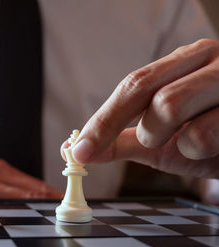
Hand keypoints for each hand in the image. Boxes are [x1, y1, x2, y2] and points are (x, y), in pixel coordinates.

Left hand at [62, 39, 218, 178]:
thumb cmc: (211, 139)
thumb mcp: (162, 140)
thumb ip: (120, 141)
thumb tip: (76, 150)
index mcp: (183, 62)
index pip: (132, 85)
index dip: (101, 121)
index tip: (78, 151)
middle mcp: (207, 60)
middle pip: (145, 89)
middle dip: (141, 128)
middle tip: (154, 140)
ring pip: (169, 105)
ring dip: (170, 140)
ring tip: (191, 143)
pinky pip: (204, 133)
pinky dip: (199, 152)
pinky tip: (216, 147)